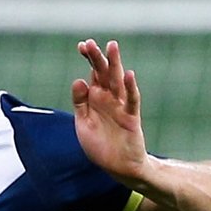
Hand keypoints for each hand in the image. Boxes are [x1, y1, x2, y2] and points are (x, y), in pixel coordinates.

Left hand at [70, 39, 148, 180]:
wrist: (118, 167)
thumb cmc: (100, 145)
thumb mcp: (83, 123)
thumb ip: (80, 103)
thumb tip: (78, 80)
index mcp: (96, 98)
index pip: (93, 73)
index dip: (88, 59)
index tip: (81, 45)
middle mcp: (109, 98)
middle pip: (104, 73)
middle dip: (97, 58)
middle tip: (90, 42)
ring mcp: (121, 106)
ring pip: (118, 81)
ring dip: (115, 64)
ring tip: (112, 46)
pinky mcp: (131, 118)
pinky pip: (131, 101)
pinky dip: (130, 87)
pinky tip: (128, 75)